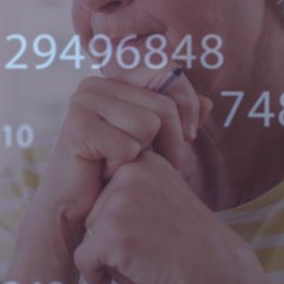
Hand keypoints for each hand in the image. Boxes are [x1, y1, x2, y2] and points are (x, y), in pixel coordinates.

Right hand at [32, 70, 210, 230]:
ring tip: (121, 167)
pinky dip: (123, 168)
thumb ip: (178, 121)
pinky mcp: (78, 126)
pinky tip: (104, 174)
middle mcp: (94, 85)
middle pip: (163, 104)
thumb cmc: (114, 177)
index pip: (168, 72)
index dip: (186, 105)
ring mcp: (83, 102)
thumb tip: (209, 103)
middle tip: (151, 165)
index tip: (188, 136)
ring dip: (144, 157)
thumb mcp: (154, 144)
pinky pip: (129, 145)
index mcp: (113, 81)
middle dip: (170, 142)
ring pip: (149, 124)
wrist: (73, 211)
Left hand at [74, 151, 273, 283]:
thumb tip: (92, 181)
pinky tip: (121, 280)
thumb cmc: (188, 240)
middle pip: (94, 211)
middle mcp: (128, 173)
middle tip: (149, 247)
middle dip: (114, 236)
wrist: (214, 272)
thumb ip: (133, 183)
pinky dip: (97, 275)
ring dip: (109, 256)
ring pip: (89, 235)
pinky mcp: (110, 234)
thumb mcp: (165, 192)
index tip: (147, 228)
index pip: (105, 188)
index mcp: (142, 160)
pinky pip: (83, 258)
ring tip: (144, 260)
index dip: (121, 216)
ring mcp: (118, 202)